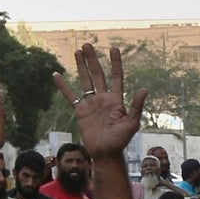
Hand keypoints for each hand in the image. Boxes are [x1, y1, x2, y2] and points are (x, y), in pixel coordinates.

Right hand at [54, 44, 148, 159]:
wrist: (105, 154)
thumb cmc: (120, 141)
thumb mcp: (131, 123)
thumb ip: (136, 106)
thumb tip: (144, 89)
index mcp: (116, 100)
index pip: (116, 77)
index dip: (115, 63)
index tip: (113, 49)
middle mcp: (103, 99)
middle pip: (98, 74)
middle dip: (93, 59)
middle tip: (87, 45)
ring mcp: (91, 104)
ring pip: (85, 81)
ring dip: (81, 66)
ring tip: (78, 51)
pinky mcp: (80, 111)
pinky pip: (70, 96)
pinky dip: (63, 86)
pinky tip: (56, 75)